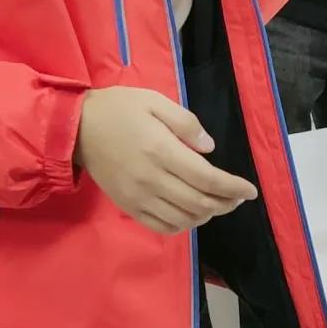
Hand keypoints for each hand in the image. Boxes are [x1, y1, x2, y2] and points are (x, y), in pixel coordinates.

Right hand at [75, 86, 257, 235]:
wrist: (77, 129)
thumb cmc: (119, 109)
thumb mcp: (154, 101)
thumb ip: (186, 123)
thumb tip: (209, 149)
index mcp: (161, 150)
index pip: (207, 178)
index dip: (233, 187)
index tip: (250, 190)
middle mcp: (152, 179)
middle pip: (199, 202)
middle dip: (226, 203)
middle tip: (237, 197)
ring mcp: (139, 197)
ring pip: (184, 218)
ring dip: (208, 215)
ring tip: (218, 204)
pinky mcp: (129, 207)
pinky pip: (162, 227)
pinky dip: (184, 225)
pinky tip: (192, 215)